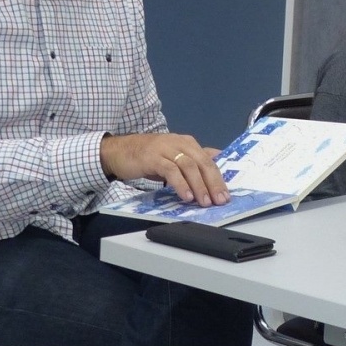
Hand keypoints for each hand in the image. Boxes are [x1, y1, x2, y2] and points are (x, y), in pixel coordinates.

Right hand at [100, 134, 229, 205]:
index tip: (226, 196)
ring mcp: (166, 149)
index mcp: (187, 143)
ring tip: (204, 202)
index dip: (219, 179)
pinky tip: (186, 196)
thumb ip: (192, 161)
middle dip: (213, 183)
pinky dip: (180, 184)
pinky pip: (171, 171)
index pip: (209, 161)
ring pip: (189, 166)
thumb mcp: (174, 157)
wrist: (119, 151)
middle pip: (202, 163)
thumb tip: (216, 165)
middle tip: (218, 201)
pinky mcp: (153, 157)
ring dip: (199, 186)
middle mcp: (179, 143)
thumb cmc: (148, 156)